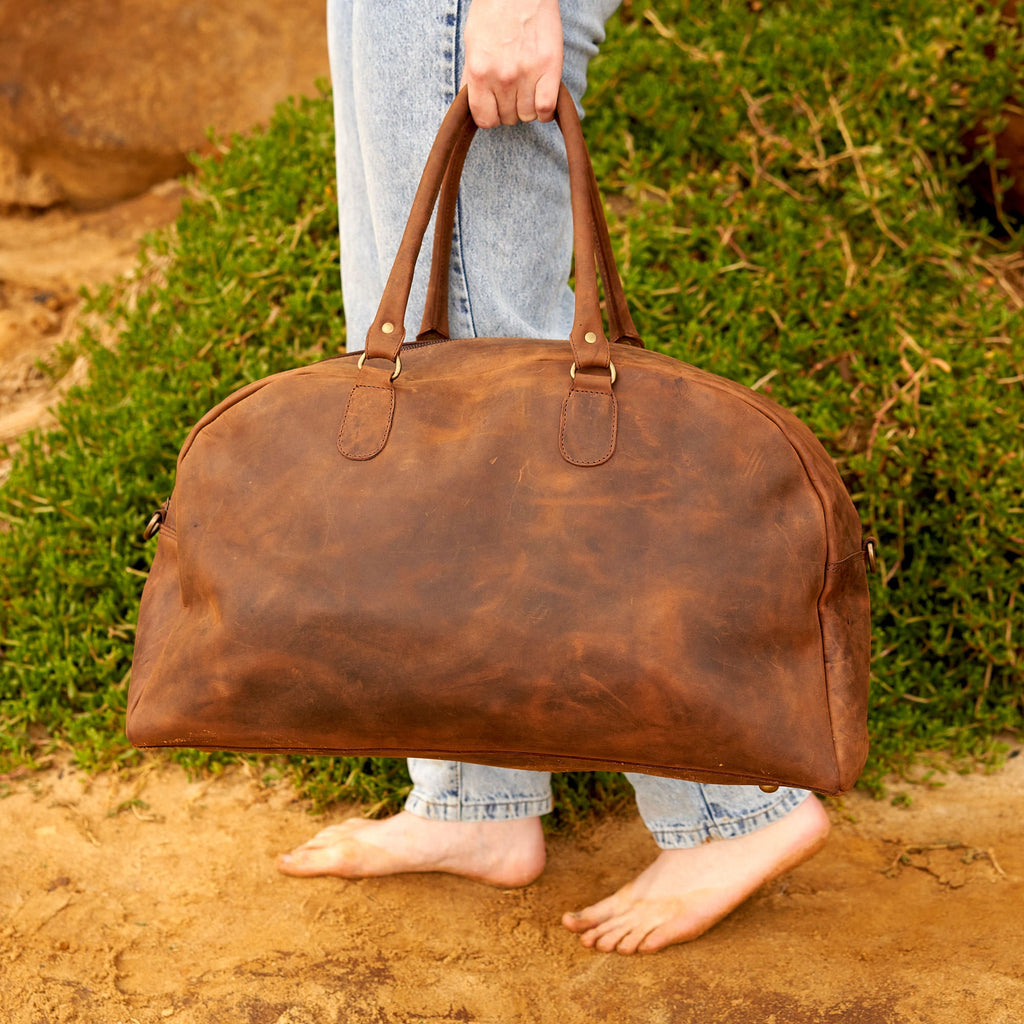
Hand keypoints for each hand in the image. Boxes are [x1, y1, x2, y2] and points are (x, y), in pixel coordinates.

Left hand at [462, 0, 562, 127]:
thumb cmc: (493, 11)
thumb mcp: (472, 43)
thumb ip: (471, 76)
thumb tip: (470, 102)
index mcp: (479, 73)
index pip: (484, 119)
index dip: (490, 116)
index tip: (494, 107)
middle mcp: (502, 78)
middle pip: (508, 118)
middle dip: (509, 108)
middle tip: (512, 90)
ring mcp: (527, 74)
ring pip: (527, 116)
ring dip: (527, 107)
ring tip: (527, 89)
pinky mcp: (550, 68)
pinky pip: (546, 108)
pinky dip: (545, 111)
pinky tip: (542, 99)